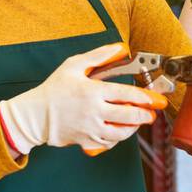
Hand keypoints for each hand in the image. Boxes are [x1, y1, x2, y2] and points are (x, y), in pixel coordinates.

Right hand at [0, 42, 168, 155]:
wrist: (34, 116)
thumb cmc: (53, 90)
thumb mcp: (73, 66)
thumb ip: (99, 56)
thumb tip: (121, 48)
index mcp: (92, 92)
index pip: (126, 94)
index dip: (146, 98)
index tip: (157, 100)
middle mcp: (94, 112)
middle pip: (129, 116)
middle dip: (145, 115)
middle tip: (151, 113)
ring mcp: (91, 128)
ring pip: (121, 133)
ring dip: (133, 127)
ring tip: (137, 121)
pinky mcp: (87, 141)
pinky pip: (109, 143)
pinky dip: (118, 138)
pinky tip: (119, 130)